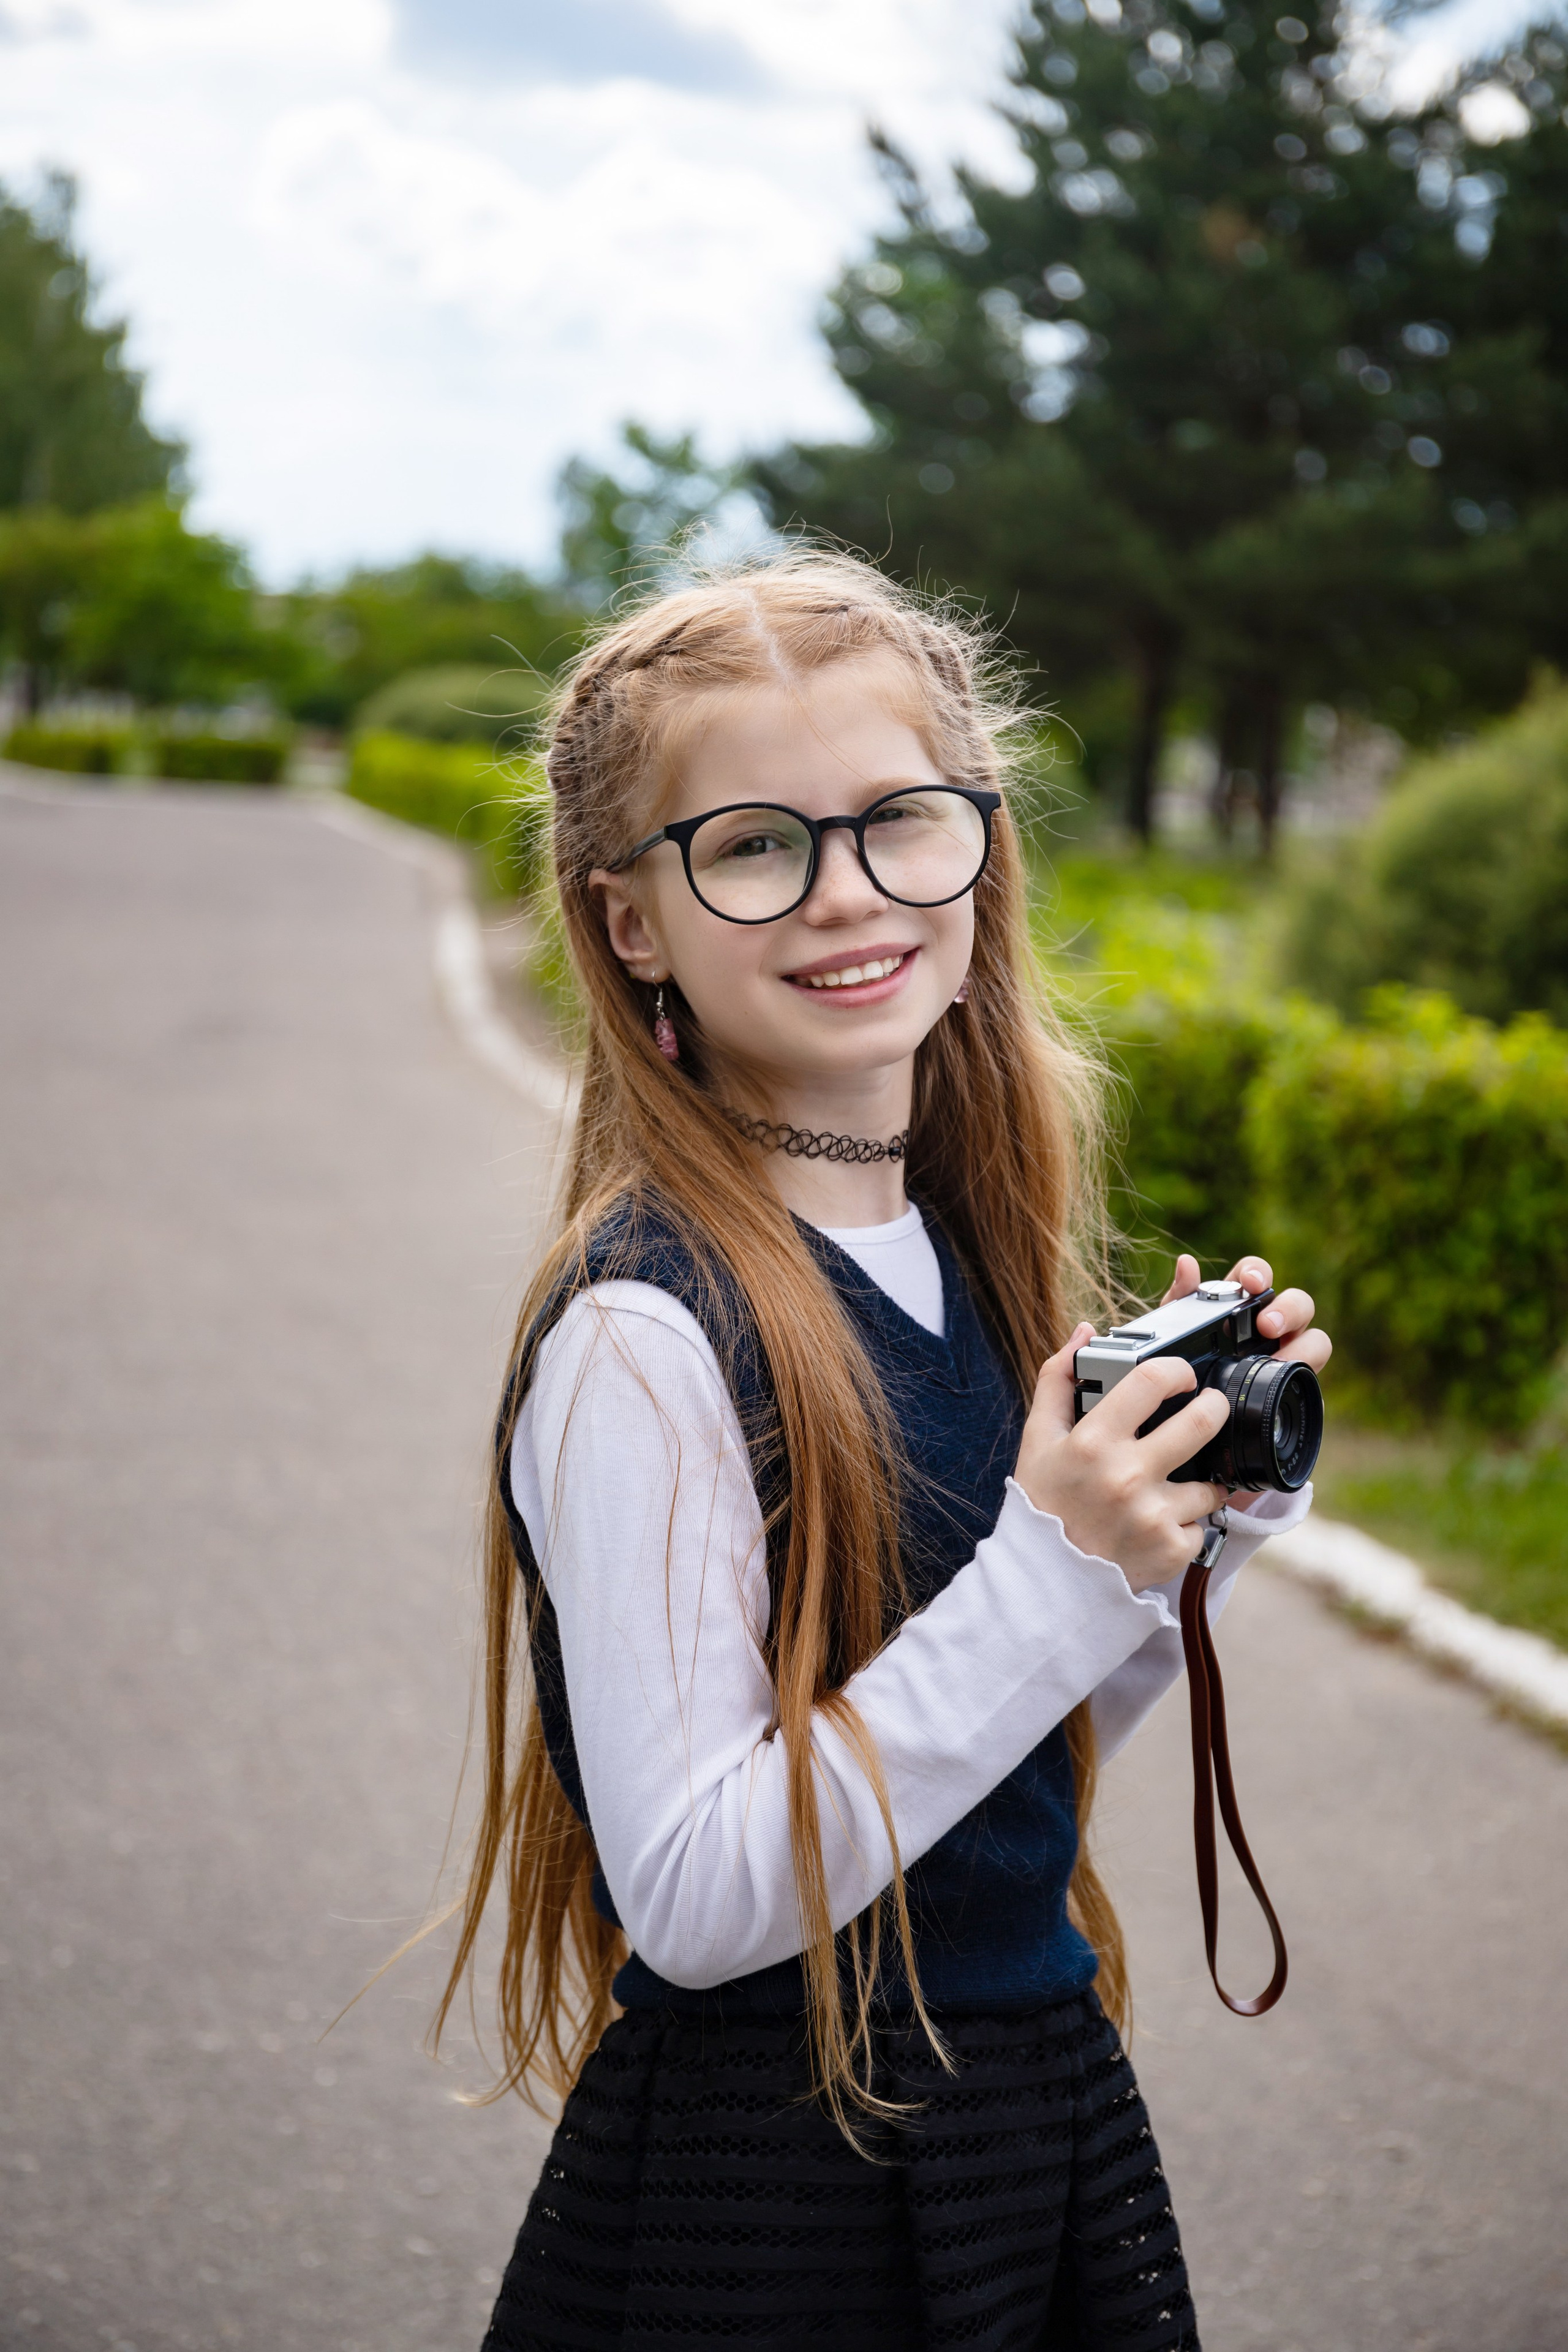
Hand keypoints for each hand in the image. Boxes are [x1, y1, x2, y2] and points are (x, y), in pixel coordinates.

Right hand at [1014, 1324, 1233, 1593]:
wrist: (1048, 1583)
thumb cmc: (1044, 1504)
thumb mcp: (1039, 1439)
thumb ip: (1057, 1379)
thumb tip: (1084, 1333)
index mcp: (1093, 1441)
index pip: (1152, 1379)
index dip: (1176, 1369)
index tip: (1180, 1375)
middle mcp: (1127, 1475)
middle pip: (1204, 1421)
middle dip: (1215, 1408)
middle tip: (1210, 1410)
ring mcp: (1153, 1515)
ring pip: (1212, 1481)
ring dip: (1201, 1480)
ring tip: (1175, 1484)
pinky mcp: (1172, 1550)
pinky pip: (1202, 1525)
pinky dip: (1187, 1525)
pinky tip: (1161, 1525)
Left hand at [1161, 1253, 1332, 1507]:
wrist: (1182, 1437)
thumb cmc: (1179, 1379)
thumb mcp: (1171, 1341)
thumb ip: (1178, 1304)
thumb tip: (1186, 1264)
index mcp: (1241, 1309)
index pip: (1258, 1278)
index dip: (1258, 1273)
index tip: (1250, 1283)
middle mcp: (1271, 1330)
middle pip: (1299, 1304)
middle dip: (1289, 1308)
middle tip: (1267, 1326)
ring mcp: (1288, 1360)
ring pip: (1316, 1340)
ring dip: (1306, 1344)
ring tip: (1282, 1358)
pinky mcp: (1295, 1393)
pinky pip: (1312, 1384)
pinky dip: (1306, 1381)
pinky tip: (1290, 1389)